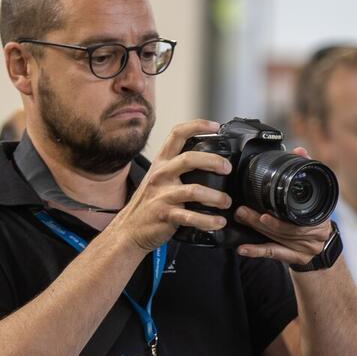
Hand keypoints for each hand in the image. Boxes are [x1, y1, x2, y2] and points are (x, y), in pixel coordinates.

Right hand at [106, 120, 234, 252]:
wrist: (129, 229)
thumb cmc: (148, 204)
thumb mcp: (158, 179)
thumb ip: (177, 168)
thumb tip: (207, 162)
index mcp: (161, 163)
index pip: (177, 134)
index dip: (197, 126)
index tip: (216, 126)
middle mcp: (161, 175)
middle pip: (188, 159)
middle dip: (213, 161)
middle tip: (227, 169)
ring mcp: (162, 195)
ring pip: (194, 190)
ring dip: (215, 196)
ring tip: (226, 202)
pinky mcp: (165, 215)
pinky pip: (191, 217)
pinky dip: (208, 220)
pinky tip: (218, 222)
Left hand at [232, 148, 335, 266]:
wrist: (321, 248)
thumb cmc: (315, 218)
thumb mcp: (315, 196)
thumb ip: (305, 173)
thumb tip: (299, 151)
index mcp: (319, 216)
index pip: (299, 214)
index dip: (282, 210)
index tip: (266, 204)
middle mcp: (314, 234)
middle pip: (284, 227)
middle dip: (260, 219)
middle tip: (242, 210)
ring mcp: (305, 248)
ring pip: (276, 239)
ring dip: (256, 230)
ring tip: (241, 220)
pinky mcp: (294, 258)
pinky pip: (273, 254)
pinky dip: (257, 251)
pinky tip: (243, 248)